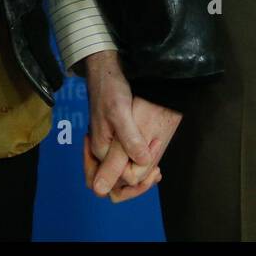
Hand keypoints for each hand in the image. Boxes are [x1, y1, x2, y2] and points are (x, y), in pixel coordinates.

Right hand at [80, 50, 182, 202]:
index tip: (153, 165)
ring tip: (155, 168)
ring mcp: (105, 144)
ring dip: (136, 176)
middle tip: (155, 174)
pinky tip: (149, 155)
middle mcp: (100, 151)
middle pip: (113, 185)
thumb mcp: (121, 113)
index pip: (114, 184)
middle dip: (135, 186)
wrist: (104, 69)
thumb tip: (142, 165)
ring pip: (118, 175)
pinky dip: (136, 163)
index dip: (135, 182)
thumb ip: (130, 140)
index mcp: (100, 149)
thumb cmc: (110, 88)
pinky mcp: (112, 137)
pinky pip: (121, 160)